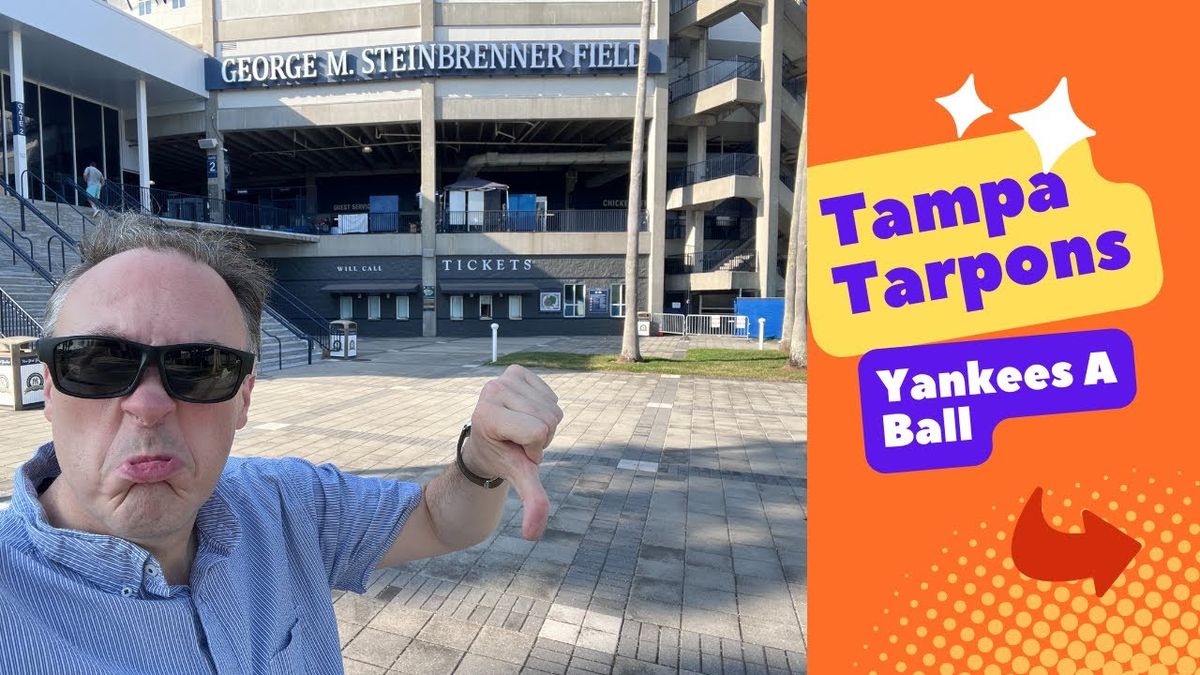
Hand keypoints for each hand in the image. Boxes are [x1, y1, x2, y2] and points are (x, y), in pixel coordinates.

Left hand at [464, 365, 561, 539]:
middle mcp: (491, 390)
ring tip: (522, 430)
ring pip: (552, 405)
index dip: (534, 447)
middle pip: (548, 417)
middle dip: (541, 436)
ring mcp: (503, 378)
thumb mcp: (518, 480)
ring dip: (543, 423)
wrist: (488, 441)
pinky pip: (550, 392)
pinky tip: (526, 414)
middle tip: (520, 441)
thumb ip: (531, 503)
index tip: (516, 451)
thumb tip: (533, 535)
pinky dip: (544, 406)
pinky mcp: (515, 371)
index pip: (538, 429)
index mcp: (486, 414)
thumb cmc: (503, 461)